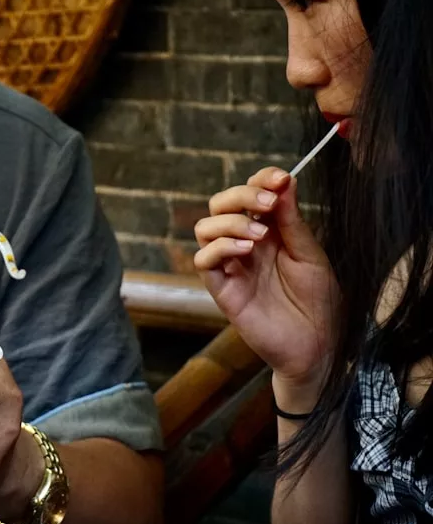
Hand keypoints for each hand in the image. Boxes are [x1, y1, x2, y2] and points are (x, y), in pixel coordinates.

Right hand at [194, 167, 338, 395]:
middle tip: (267, 203)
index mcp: (269, 232)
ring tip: (259, 234)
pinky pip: (204, 260)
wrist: (319, 345)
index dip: (259, 179)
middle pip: (220, 204)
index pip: (250, 194)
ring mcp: (231, 266)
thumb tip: (285, 181)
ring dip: (230, 221)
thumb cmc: (319, 301)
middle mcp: (245, 244)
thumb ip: (293, 221)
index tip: (280, 178)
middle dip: (241, 195)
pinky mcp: (222, 289)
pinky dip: (220, 247)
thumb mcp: (310, 253)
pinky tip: (246, 250)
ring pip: (205, 227)